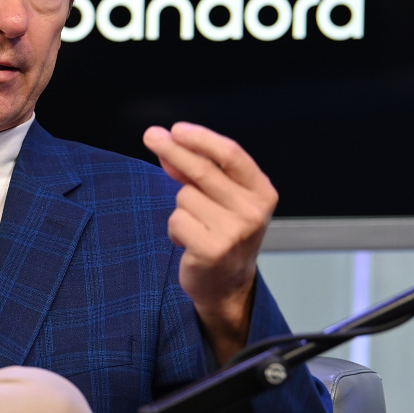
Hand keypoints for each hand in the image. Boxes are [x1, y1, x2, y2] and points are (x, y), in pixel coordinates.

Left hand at [142, 122, 275, 364]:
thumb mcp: (220, 198)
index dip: (201, 139)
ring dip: (180, 209)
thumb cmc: (223, 233)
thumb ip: (198, 171)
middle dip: (172, 150)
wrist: (227, 284)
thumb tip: (167, 145)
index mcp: (262, 192)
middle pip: (203, 169)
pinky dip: (174, 229)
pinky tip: (189, 242)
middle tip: (151, 136)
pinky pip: (176, 221)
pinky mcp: (212, 250)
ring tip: (196, 227)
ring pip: (184, 197)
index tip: (177, 129)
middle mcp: (253, 211)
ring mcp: (234, 232)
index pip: (230, 154)